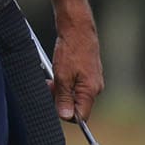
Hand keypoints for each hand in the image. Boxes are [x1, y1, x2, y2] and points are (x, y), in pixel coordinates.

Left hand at [50, 0, 103, 121]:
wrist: (77, 28)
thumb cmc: (72, 50)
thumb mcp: (62, 76)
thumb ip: (64, 97)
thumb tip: (65, 116)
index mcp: (90, 91)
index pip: (81, 116)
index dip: (66, 114)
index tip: (54, 105)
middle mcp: (95, 88)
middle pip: (76, 106)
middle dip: (60, 101)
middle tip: (49, 87)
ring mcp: (93, 81)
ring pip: (74, 95)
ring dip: (61, 91)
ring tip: (52, 79)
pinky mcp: (89, 74)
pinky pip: (76, 85)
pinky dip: (65, 83)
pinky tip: (58, 73)